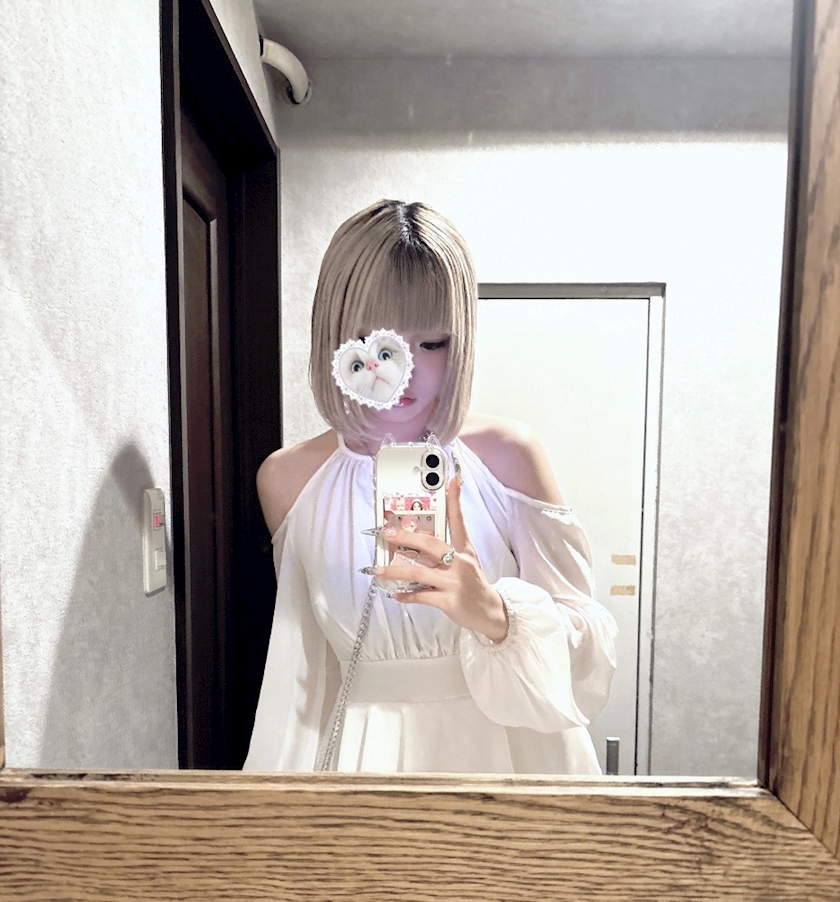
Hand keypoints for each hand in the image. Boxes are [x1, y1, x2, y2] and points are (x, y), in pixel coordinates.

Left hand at [372, 477, 508, 642]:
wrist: (490, 612)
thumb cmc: (473, 584)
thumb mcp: (467, 561)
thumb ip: (447, 549)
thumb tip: (417, 540)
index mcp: (466, 549)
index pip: (459, 520)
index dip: (455, 499)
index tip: (452, 480)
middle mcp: (461, 562)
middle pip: (430, 544)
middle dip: (405, 537)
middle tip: (387, 533)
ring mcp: (455, 582)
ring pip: (419, 571)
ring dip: (395, 571)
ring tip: (378, 571)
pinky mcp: (449, 601)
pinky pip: (421, 595)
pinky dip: (406, 594)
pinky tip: (396, 593)